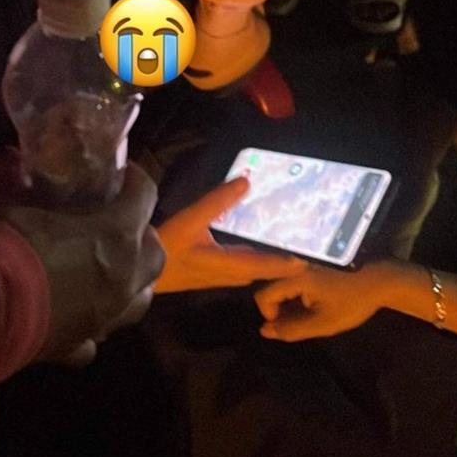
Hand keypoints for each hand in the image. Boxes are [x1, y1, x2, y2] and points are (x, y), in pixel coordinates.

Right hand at [0, 162, 163, 361]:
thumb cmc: (9, 246)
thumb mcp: (16, 200)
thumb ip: (23, 180)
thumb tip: (12, 158)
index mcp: (117, 235)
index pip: (145, 195)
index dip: (135, 180)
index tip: (120, 174)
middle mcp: (124, 278)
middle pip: (154, 253)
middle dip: (142, 235)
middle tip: (118, 223)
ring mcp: (105, 317)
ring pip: (139, 299)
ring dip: (131, 281)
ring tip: (109, 269)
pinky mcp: (78, 346)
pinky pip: (97, 335)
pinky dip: (93, 322)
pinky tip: (77, 313)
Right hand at [155, 177, 305, 292]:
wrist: (140, 269)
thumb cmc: (166, 248)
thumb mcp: (190, 220)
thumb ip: (217, 201)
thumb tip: (246, 181)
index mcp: (231, 266)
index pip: (270, 265)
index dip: (293, 260)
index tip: (316, 253)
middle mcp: (233, 274)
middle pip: (267, 268)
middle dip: (287, 257)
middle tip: (306, 237)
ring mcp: (224, 276)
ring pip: (257, 268)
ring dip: (273, 256)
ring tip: (289, 236)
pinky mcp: (216, 272)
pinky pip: (246, 265)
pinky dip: (258, 254)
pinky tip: (257, 239)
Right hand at [254, 263, 385, 341]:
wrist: (379, 279)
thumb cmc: (353, 302)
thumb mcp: (323, 323)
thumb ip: (292, 329)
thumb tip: (264, 331)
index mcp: (295, 276)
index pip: (263, 296)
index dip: (269, 315)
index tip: (287, 325)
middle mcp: (294, 263)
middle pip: (271, 287)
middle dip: (278, 307)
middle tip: (298, 320)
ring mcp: (302, 259)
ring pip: (281, 282)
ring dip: (288, 299)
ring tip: (307, 311)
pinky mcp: (310, 258)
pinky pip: (292, 276)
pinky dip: (296, 291)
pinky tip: (313, 300)